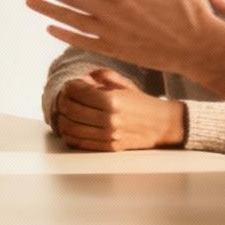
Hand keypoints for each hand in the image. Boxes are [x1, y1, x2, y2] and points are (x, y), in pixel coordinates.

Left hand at [23, 0, 224, 78]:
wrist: (198, 47)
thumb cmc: (187, 5)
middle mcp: (109, 11)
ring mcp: (110, 32)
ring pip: (70, 19)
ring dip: (48, 9)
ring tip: (30, 1)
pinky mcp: (115, 49)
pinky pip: (82, 40)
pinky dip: (65, 33)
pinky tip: (52, 27)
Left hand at [53, 69, 186, 151]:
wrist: (163, 125)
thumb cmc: (143, 104)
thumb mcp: (125, 84)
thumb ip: (103, 76)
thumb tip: (83, 78)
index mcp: (112, 101)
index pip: (78, 92)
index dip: (69, 86)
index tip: (70, 84)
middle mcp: (109, 120)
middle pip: (70, 109)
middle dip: (62, 100)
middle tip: (65, 96)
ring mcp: (107, 136)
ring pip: (70, 127)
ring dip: (62, 117)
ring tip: (66, 111)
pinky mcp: (107, 147)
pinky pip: (78, 142)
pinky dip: (68, 133)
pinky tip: (71, 125)